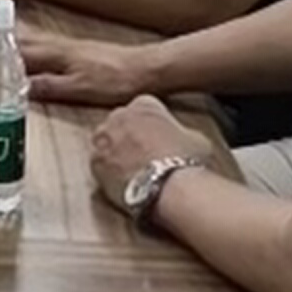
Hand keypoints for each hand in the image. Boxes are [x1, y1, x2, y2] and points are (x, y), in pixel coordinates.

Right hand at [20, 29, 150, 109]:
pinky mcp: (79, 51)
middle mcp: (60, 45)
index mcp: (57, 53)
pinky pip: (45, 45)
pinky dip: (31, 48)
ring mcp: (69, 46)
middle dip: (0, 43)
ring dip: (14, 43)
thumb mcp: (79, 90)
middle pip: (23, 41)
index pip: (20, 50)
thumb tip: (20, 87)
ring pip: (34, 41)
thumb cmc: (114, 80)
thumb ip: (50, 87)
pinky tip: (32, 55)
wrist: (144, 69)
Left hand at [88, 94, 201, 210]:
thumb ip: (181, 131)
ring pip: (105, 142)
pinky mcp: (95, 162)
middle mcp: (119, 115)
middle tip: (143, 155)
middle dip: (128, 136)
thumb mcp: (196, 137)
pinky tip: (123, 183)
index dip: (151, 125)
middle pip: (120, 122)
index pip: (143, 107)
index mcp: (144, 104)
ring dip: (115, 153)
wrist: (170, 187)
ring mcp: (103, 138)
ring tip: (132, 171)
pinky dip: (108, 172)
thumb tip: (182, 139)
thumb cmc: (186, 161)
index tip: (156, 137)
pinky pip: (98, 164)